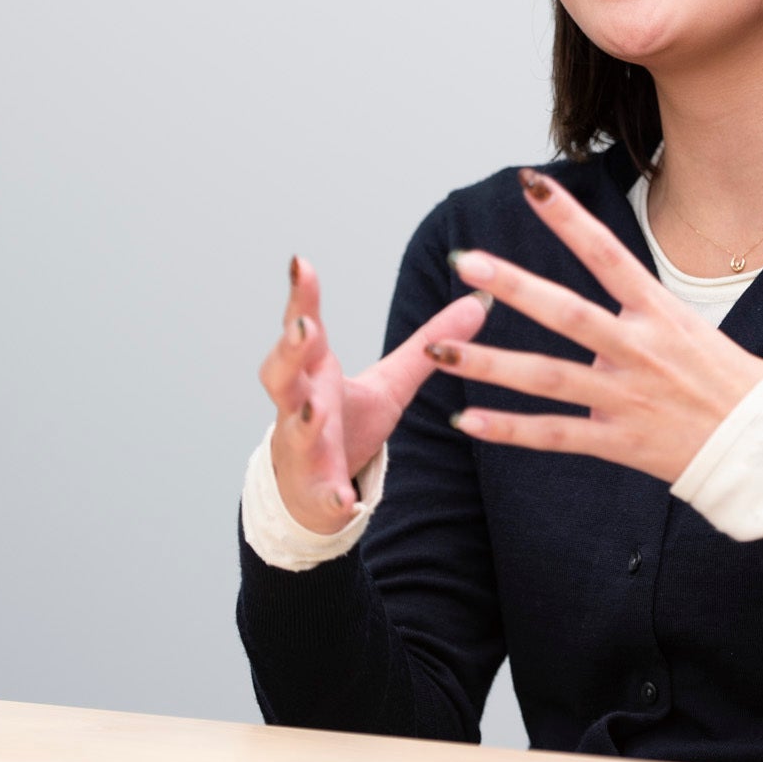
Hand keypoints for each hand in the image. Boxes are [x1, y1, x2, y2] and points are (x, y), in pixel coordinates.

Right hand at [258, 257, 491, 533]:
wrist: (314, 494)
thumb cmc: (347, 427)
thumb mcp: (392, 383)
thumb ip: (428, 344)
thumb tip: (480, 301)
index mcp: (316, 372)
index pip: (305, 327)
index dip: (301, 296)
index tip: (300, 261)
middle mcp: (301, 404)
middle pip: (282, 373)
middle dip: (290, 350)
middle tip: (303, 327)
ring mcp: (303, 447)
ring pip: (295, 429)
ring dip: (304, 419)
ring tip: (315, 410)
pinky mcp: (316, 489)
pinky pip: (322, 492)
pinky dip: (331, 495)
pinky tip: (343, 500)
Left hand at [437, 169, 762, 482]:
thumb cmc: (729, 381)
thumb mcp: (690, 330)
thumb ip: (636, 319)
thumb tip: (588, 320)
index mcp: (660, 313)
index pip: (607, 254)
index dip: (569, 218)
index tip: (531, 183)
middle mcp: (640, 350)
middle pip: (568, 313)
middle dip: (514, 286)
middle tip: (465, 261)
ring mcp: (626, 397)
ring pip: (547, 378)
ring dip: (488, 365)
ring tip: (437, 351)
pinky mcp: (619, 441)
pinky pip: (555, 435)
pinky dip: (509, 430)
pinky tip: (466, 420)